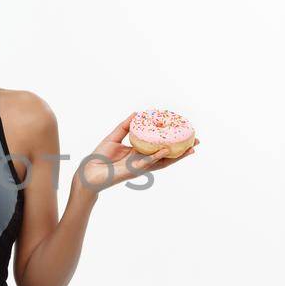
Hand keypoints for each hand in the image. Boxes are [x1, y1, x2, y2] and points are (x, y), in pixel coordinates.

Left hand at [76, 111, 198, 192]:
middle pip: (167, 157)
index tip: (185, 133)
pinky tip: (166, 150)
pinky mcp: (133, 171)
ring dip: (177, 156)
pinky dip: (157, 157)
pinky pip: (148, 163)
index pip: (160, 147)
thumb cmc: (99, 157)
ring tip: (190, 149)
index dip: (173, 142)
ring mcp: (140, 167)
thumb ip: (126, 126)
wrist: (88, 172)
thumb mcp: (115, 136)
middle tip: (196, 143)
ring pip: (162, 162)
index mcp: (140, 153)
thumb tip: (138, 113)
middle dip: (183, 151)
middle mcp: (143, 161)